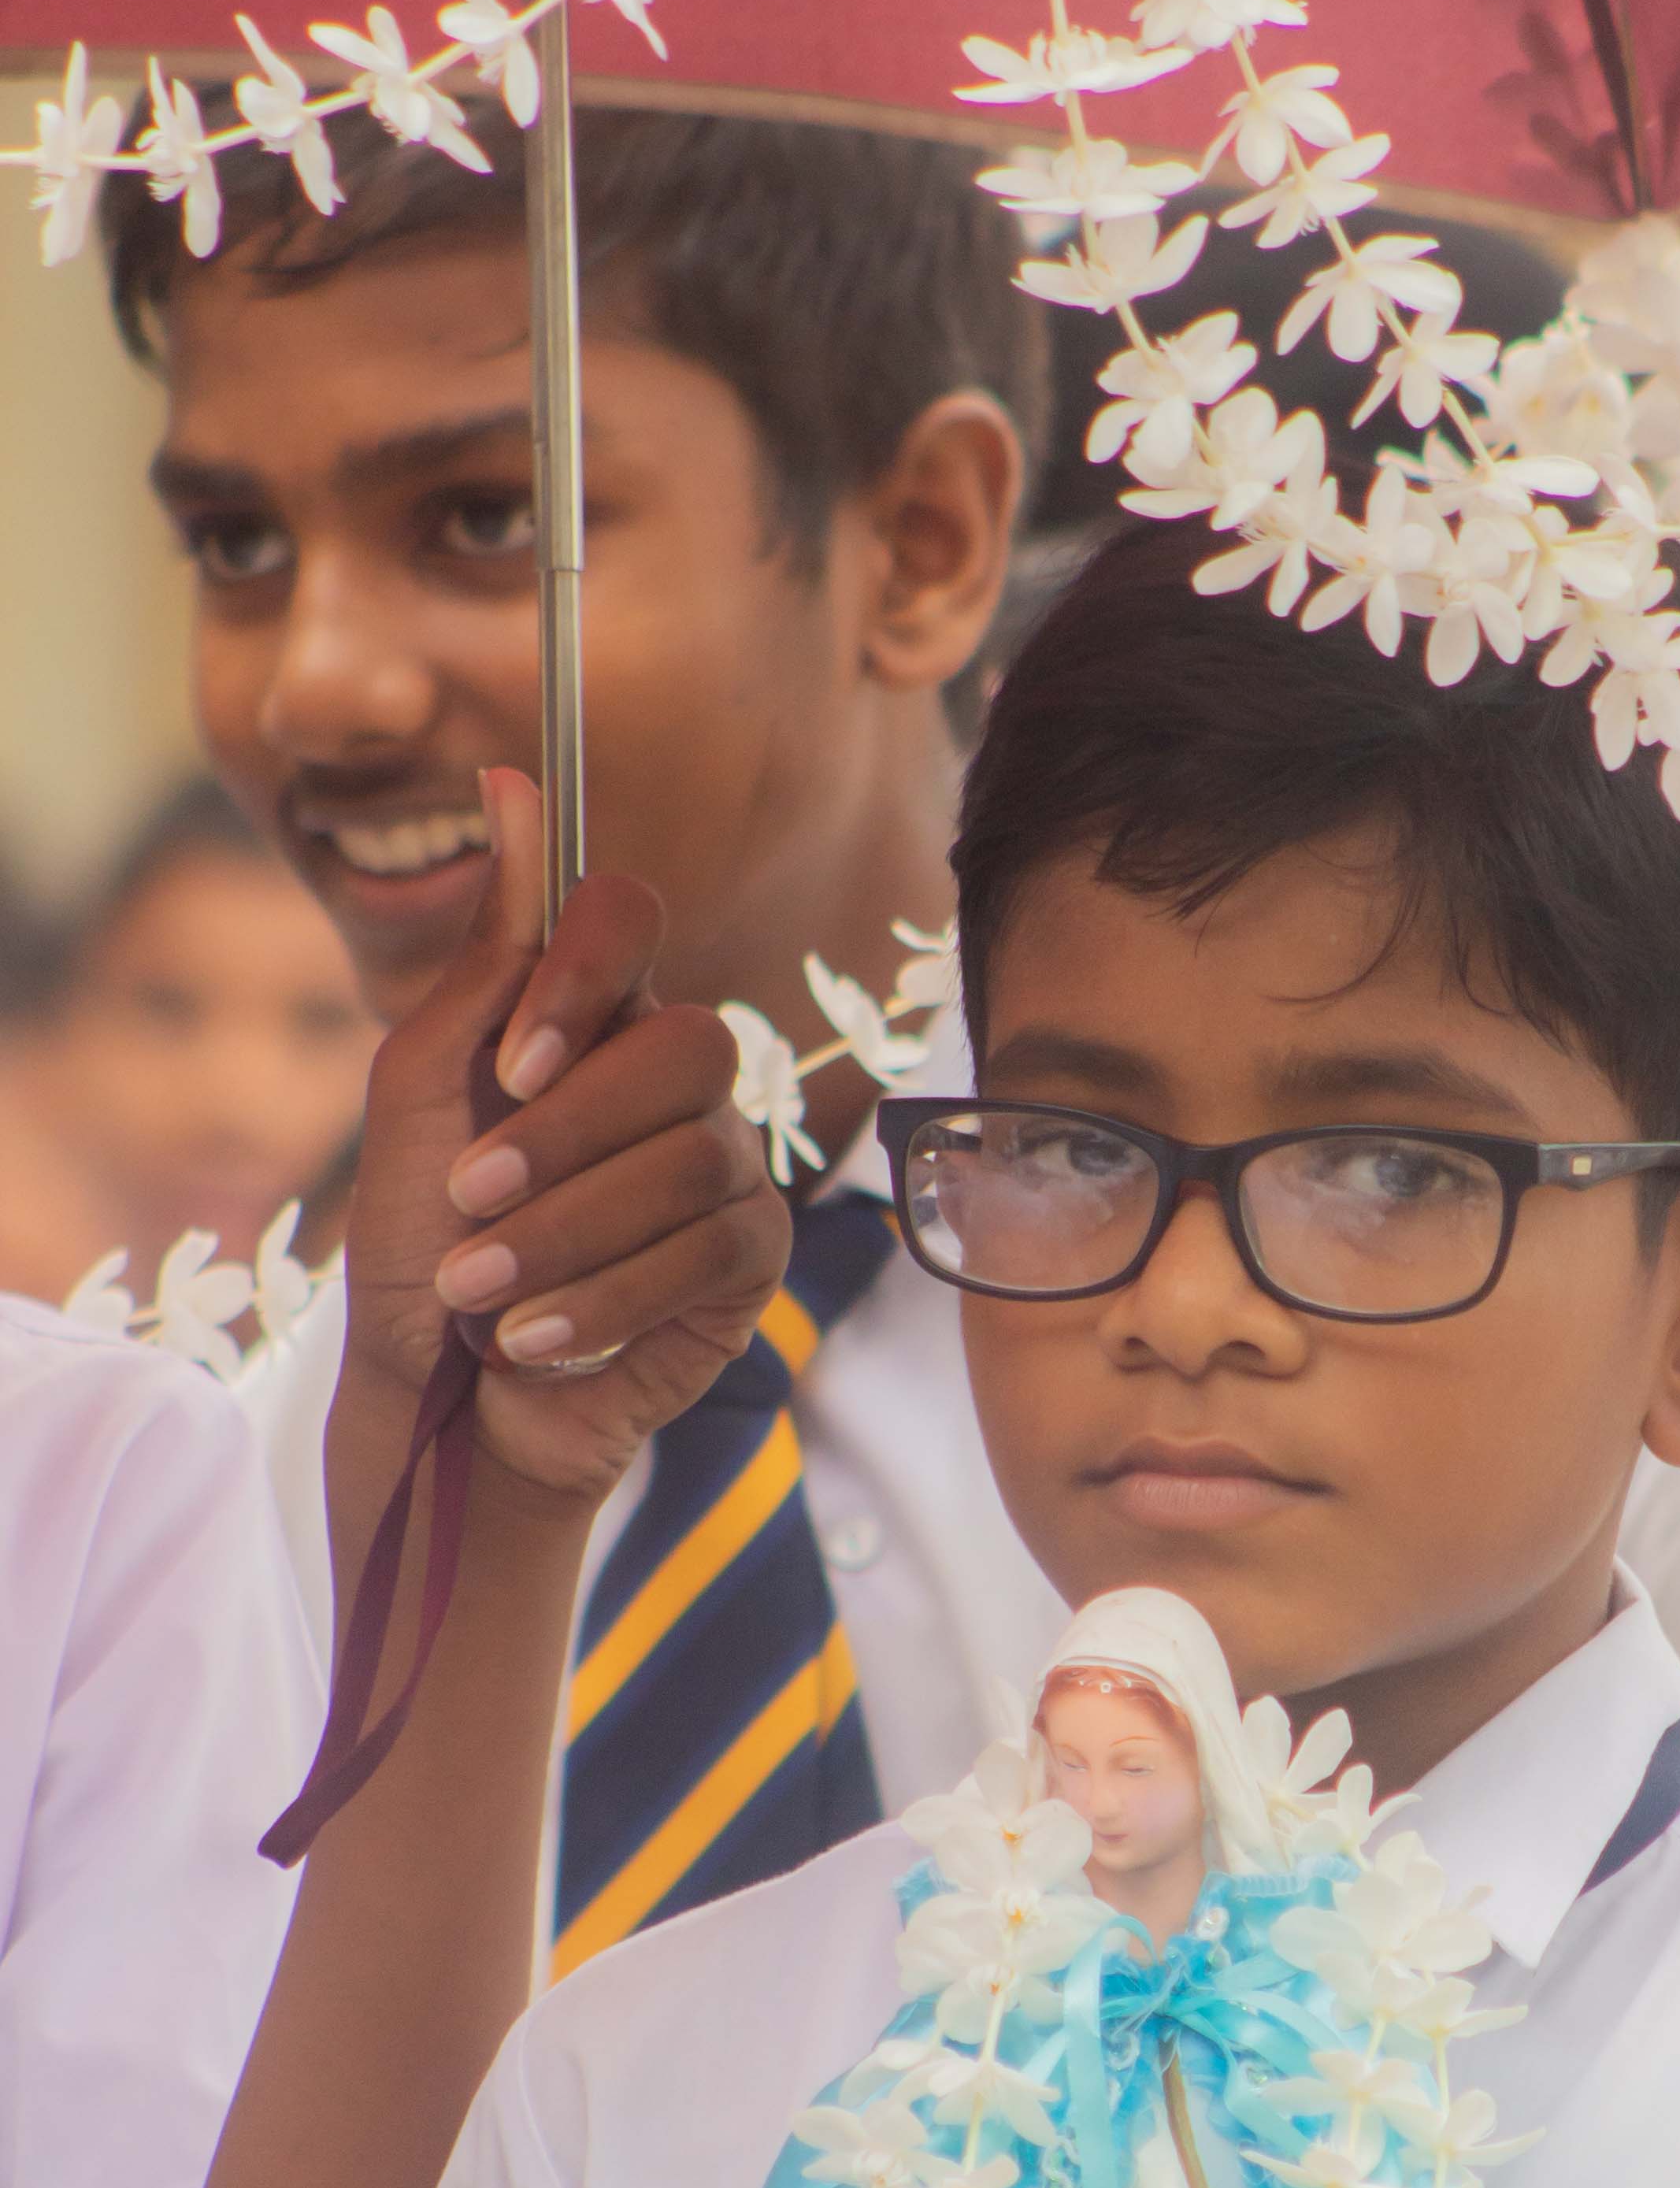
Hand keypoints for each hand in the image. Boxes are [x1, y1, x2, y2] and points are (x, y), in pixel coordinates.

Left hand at [336, 770, 787, 1515]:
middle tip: (472, 1202)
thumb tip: (514, 787)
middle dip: (569, 1136)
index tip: (511, 1066)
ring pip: (688, 1164)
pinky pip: (708, 1253)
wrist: (443, 1400)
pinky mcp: (749, 1260)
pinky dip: (602, 1301)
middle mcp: (673, 1078)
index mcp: (588, 1016)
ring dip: (561, 1237)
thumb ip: (483, 957)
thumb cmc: (424, 1244)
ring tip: (479, 1295)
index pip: (629, 920)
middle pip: (689, 1046)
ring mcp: (724, 1165)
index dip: (582, 978)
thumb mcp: (421, 1093)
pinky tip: (534, 1340)